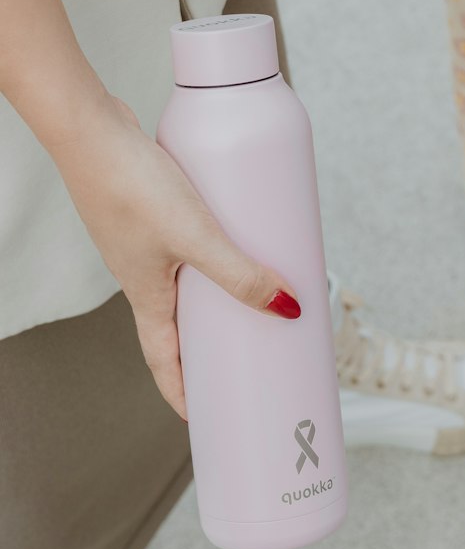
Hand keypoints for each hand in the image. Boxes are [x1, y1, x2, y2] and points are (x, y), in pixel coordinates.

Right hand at [51, 92, 300, 418]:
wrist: (92, 131)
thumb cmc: (130, 186)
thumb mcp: (195, 238)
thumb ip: (240, 274)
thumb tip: (288, 309)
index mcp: (145, 297)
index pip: (165, 362)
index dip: (185, 393)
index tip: (207, 418)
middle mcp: (144, 276)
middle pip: (181, 326)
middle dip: (212, 345)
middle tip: (249, 356)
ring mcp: (148, 244)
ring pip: (188, 284)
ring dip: (218, 297)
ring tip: (257, 297)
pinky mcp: (155, 212)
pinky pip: (191, 247)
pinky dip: (215, 256)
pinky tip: (238, 237)